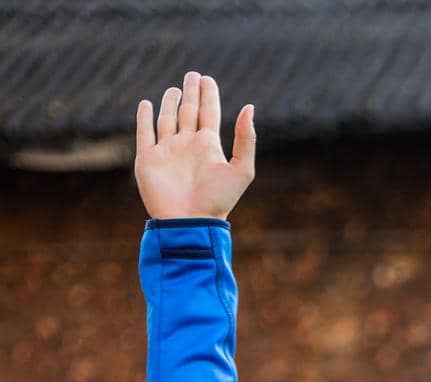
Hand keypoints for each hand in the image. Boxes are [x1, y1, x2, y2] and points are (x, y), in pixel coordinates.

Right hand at [134, 70, 254, 221]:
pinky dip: (144, 118)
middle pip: (188, 112)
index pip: (208, 113)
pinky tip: (147, 104)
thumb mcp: (241, 170)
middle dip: (190, 93)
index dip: (208, 95)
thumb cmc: (217, 201)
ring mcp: (167, 151)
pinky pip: (144, 134)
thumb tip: (249, 107)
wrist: (189, 222)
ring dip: (170, 103)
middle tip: (193, 75)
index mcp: (208, 146)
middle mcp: (187, 146)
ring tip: (175, 89)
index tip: (207, 79)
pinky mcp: (148, 159)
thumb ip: (246, 139)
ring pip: (167, 120)